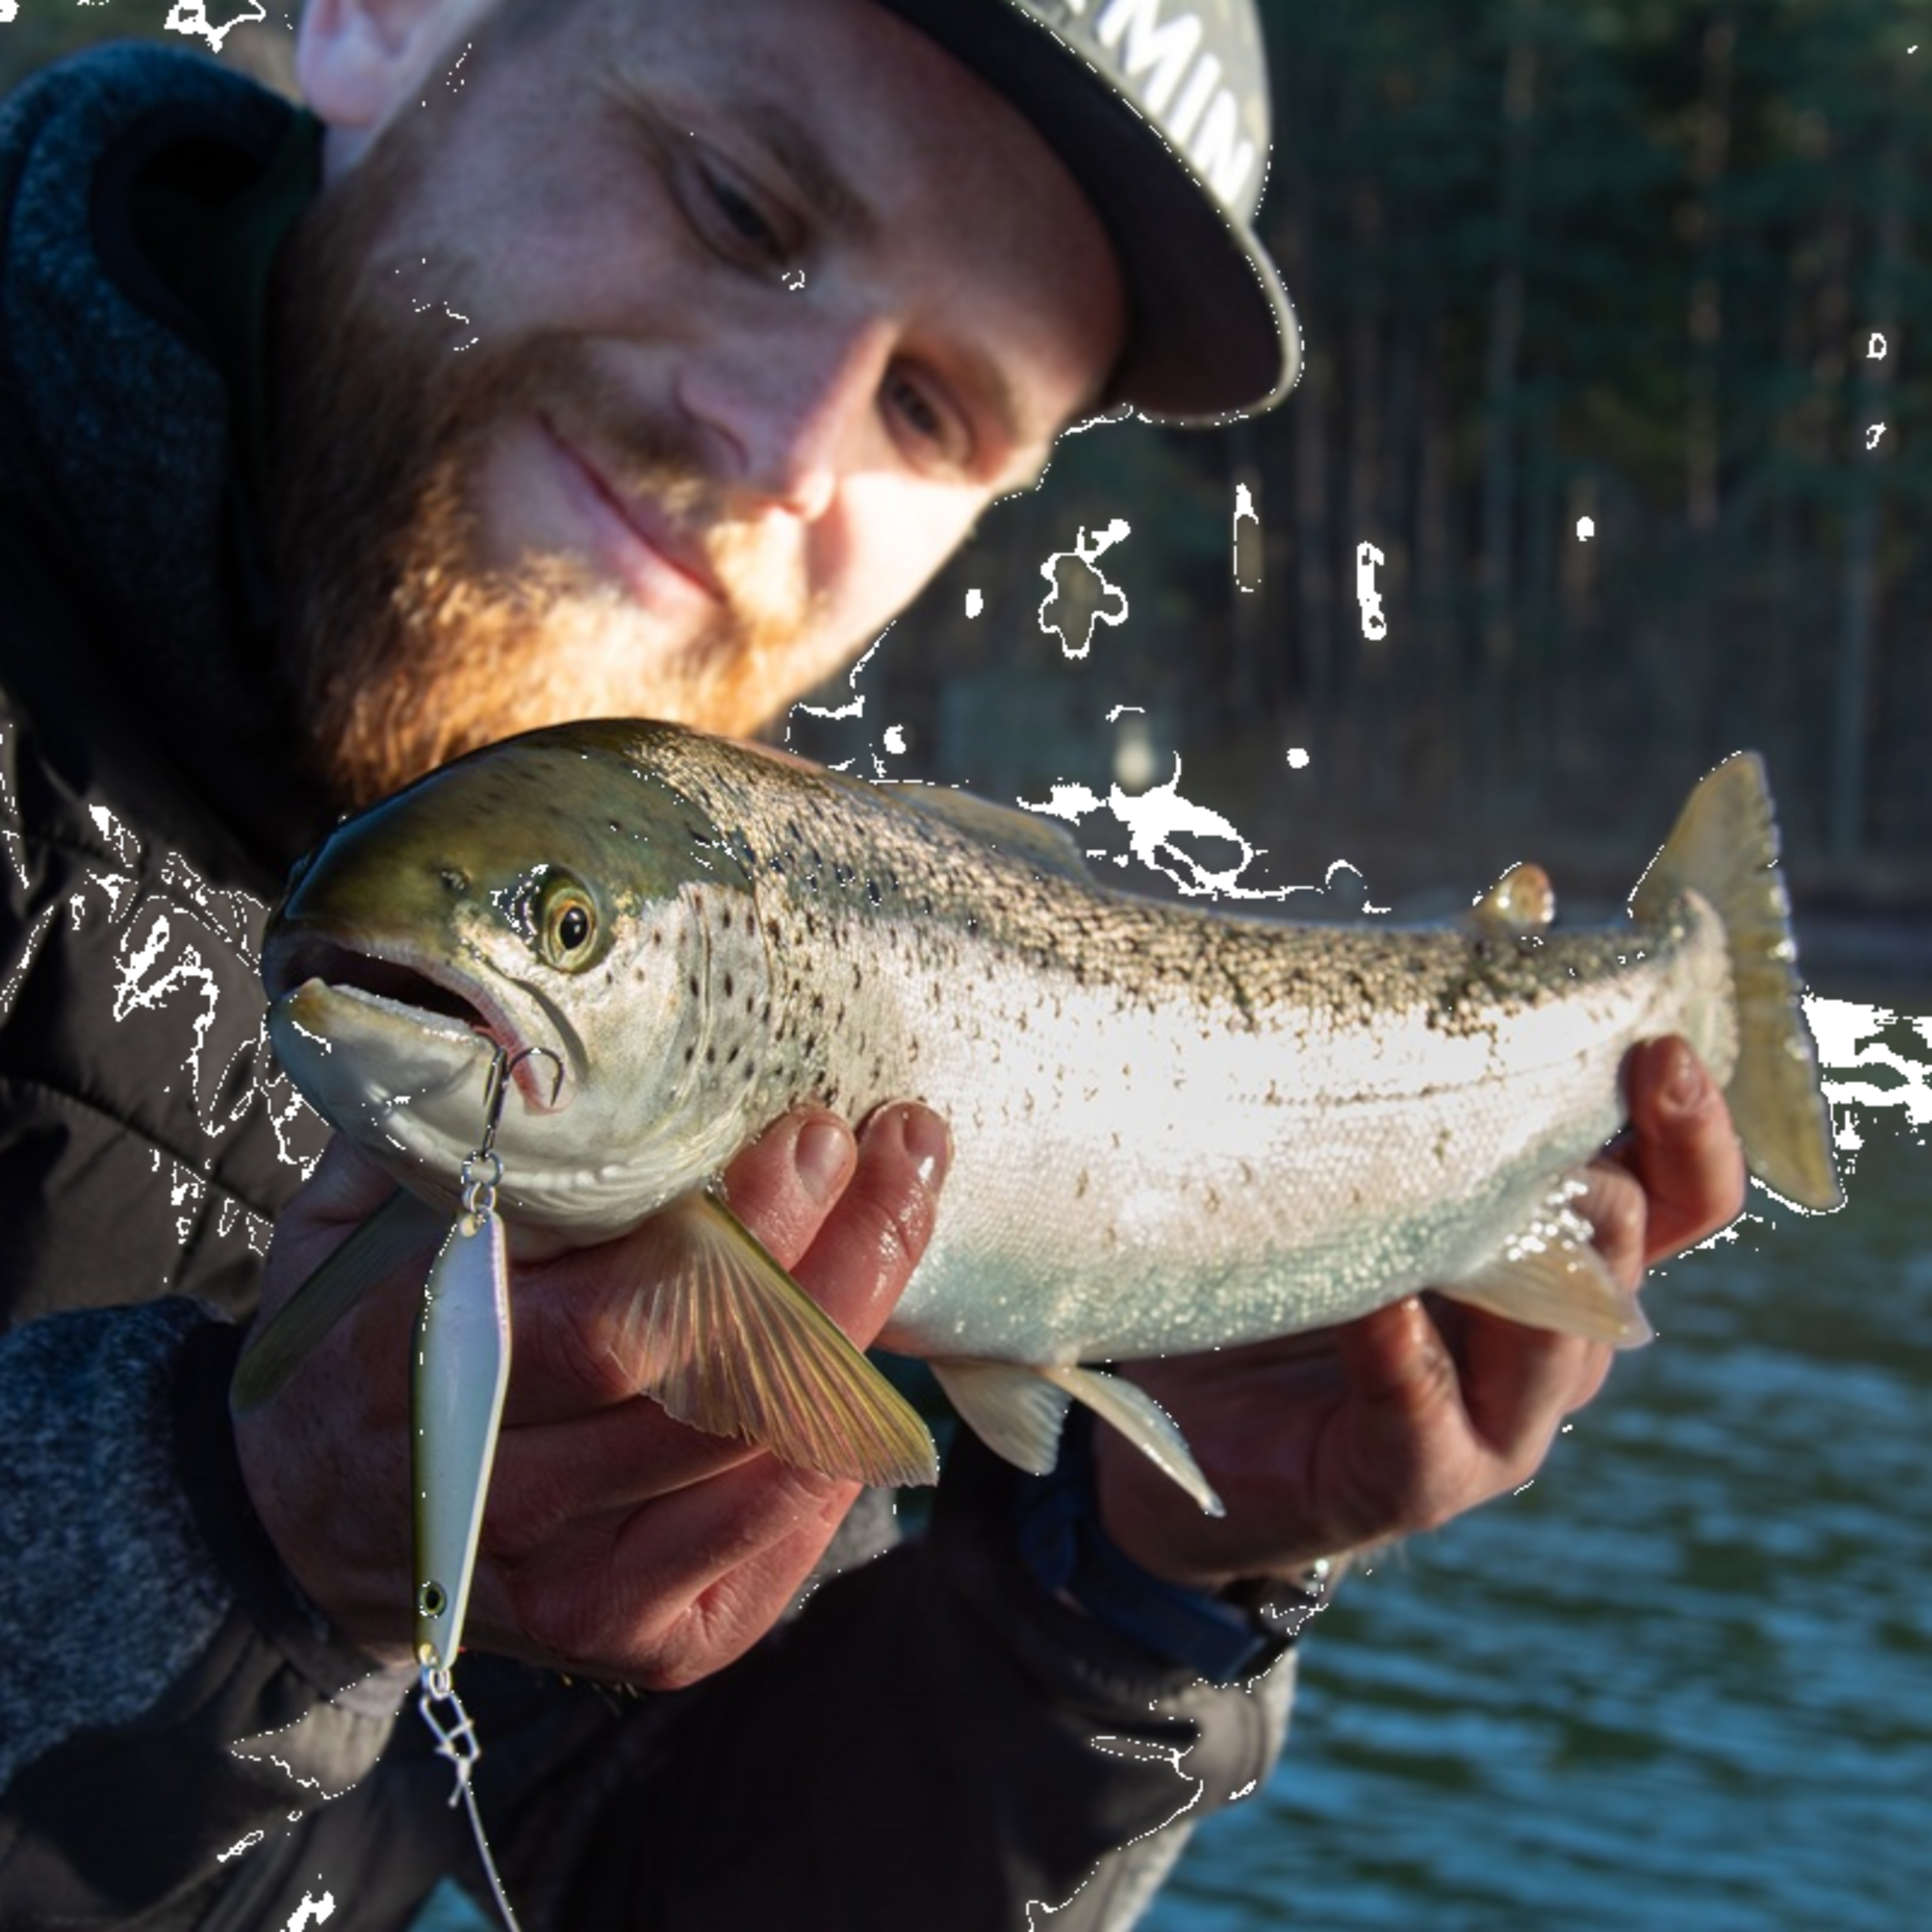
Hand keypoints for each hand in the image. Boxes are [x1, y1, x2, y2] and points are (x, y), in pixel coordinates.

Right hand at [235, 1104, 948, 1689]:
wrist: (315, 1525)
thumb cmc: (356, 1334)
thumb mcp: (347, 1226)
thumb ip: (435, 1141)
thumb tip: (538, 1022)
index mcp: (415, 1388)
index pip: (614, 1328)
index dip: (738, 1236)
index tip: (815, 1133)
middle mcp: (497, 1515)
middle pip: (716, 1394)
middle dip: (837, 1260)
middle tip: (901, 1148)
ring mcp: (576, 1598)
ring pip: (766, 1460)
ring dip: (866, 1326)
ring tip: (909, 1207)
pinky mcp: (645, 1642)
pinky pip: (780, 1532)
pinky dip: (842, 1430)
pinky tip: (877, 1335)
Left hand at [1094, 1036, 1744, 1591]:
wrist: (1190, 1419)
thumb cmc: (1290, 1253)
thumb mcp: (1362, 1143)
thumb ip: (1445, 1043)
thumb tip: (1528, 891)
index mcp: (1555, 1247)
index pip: (1673, 1192)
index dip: (1690, 1125)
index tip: (1662, 1040)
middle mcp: (1548, 1333)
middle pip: (1635, 1260)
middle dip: (1624, 1180)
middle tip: (1606, 1105)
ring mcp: (1494, 1417)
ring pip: (1560, 1349)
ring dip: (1538, 1269)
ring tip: (1518, 1197)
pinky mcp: (1415, 1476)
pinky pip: (1425, 1415)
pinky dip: (1405, 1354)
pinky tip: (1377, 1301)